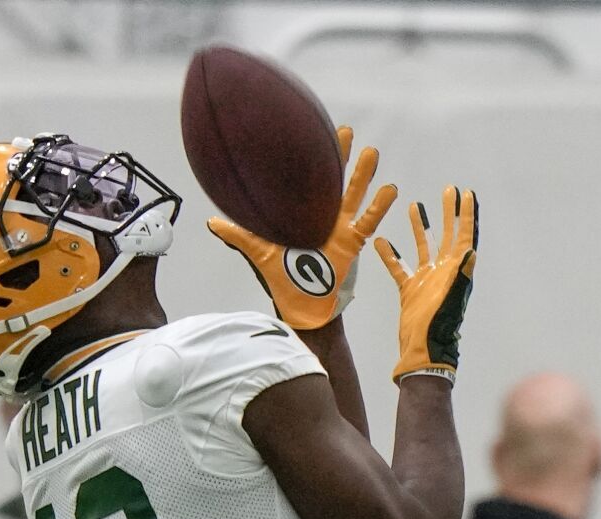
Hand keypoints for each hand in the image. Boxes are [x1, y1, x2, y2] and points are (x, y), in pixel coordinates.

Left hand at [207, 126, 396, 330]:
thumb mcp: (258, 251)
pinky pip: (367, 222)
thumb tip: (210, 221)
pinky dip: (379, 207)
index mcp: (302, 213)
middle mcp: (322, 215)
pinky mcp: (351, 243)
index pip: (305, 180)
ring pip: (353, 195)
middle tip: (344, 132)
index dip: (308, 159)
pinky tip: (390, 189)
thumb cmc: (280, 278)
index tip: (309, 133)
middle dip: (339, 157)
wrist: (300, 305)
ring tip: (372, 154)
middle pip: (332, 180)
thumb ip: (237, 234)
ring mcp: (339, 227)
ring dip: (362, 176)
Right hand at [375, 186, 477, 381]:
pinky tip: (381, 240)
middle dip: (448, 212)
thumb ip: (461, 276)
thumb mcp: (452, 300)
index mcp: (456, 271)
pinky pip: (399, 267)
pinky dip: (390, 254)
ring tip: (416, 205)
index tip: (466, 193)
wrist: (422, 350)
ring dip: (422, 226)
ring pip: (424, 246)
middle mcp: (443, 271)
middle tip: (448, 190)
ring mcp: (426, 279)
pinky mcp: (410, 289)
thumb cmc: (439, 328)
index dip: (466, 215)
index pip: (464, 236)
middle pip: (448, 235)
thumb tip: (471, 250)